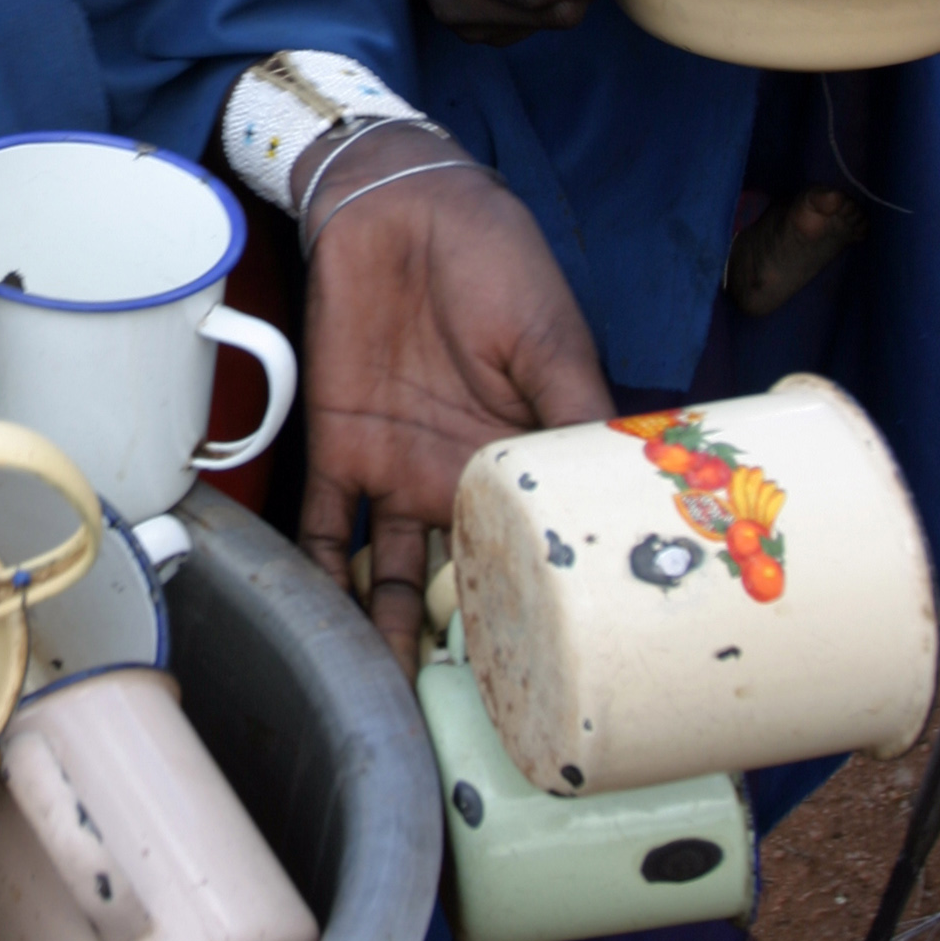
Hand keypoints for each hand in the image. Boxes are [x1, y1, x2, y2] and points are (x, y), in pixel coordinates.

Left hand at [297, 130, 613, 675]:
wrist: (402, 206)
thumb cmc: (495, 263)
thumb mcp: (550, 339)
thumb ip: (575, 414)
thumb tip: (623, 487)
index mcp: (522, 462)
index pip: (534, 554)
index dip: (540, 618)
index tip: (551, 687)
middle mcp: (460, 482)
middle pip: (463, 584)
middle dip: (463, 654)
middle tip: (466, 735)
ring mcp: (397, 472)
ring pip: (392, 578)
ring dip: (389, 639)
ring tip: (393, 716)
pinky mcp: (337, 448)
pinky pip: (322, 527)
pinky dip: (316, 577)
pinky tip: (318, 634)